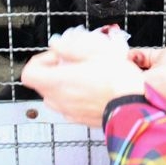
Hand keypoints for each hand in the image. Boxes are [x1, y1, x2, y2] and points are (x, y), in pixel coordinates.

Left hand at [21, 28, 143, 127]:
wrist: (136, 105)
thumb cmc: (119, 79)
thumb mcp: (97, 51)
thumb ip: (71, 47)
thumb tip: (57, 44)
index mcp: (58, 81)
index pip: (29, 73)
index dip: (41, 60)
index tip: (58, 55)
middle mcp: (59, 99)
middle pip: (42, 84)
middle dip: (54, 70)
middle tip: (75, 62)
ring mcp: (69, 112)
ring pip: (55, 96)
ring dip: (64, 84)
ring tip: (85, 75)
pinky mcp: (81, 120)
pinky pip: (69, 106)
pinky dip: (75, 97)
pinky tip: (94, 89)